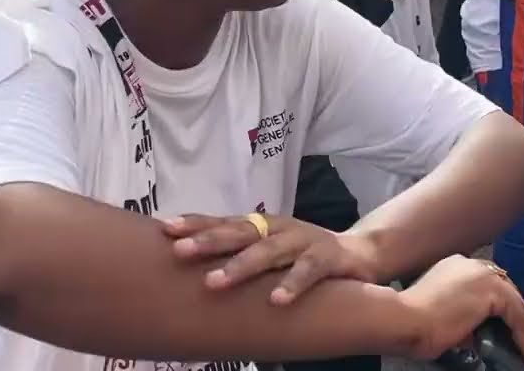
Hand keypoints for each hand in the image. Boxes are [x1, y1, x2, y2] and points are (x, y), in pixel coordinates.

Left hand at [162, 214, 380, 304]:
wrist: (359, 253)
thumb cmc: (302, 255)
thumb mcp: (269, 249)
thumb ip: (239, 253)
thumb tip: (189, 264)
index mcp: (261, 226)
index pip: (223, 221)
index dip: (195, 224)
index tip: (164, 230)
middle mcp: (279, 228)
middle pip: (240, 232)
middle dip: (208, 241)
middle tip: (180, 252)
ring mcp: (304, 241)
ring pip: (269, 251)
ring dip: (241, 265)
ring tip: (214, 282)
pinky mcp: (328, 258)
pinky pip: (308, 272)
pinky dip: (292, 285)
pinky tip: (276, 301)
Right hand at [399, 256, 523, 369]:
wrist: (404, 318)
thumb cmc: (413, 322)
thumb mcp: (442, 318)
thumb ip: (462, 320)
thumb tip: (477, 337)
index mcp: (458, 267)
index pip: (492, 291)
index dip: (508, 315)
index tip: (519, 336)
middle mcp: (474, 265)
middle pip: (510, 298)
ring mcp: (485, 275)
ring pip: (518, 309)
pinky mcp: (493, 291)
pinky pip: (519, 319)